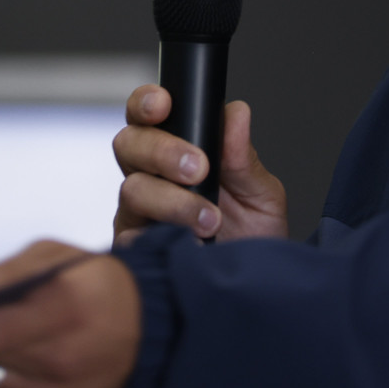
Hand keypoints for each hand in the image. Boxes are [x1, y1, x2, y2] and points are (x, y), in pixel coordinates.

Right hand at [112, 86, 286, 245]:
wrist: (254, 285)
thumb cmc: (254, 235)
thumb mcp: (260, 193)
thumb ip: (242, 156)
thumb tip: (236, 114)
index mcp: (176, 150)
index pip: (148, 114)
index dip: (147, 102)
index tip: (164, 105)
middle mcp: (150, 177)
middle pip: (128, 144)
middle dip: (162, 151)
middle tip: (198, 169)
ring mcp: (138, 213)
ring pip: (132, 189)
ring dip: (173, 201)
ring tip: (210, 220)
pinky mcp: (134, 248)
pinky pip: (130, 235)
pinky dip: (161, 234)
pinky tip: (189, 243)